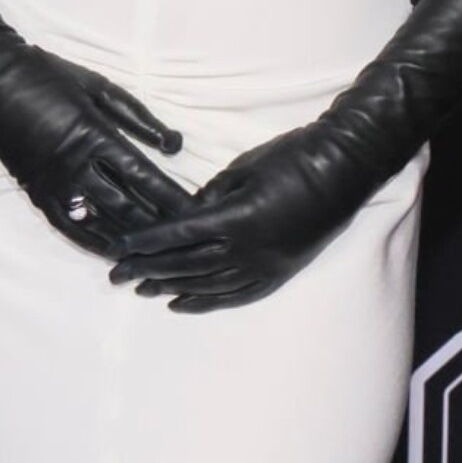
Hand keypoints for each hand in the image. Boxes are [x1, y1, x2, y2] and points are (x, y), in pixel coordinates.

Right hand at [0, 34, 196, 254]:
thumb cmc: (49, 76)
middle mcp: (77, 166)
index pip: (144, 176)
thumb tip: (175, 144)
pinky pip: (69, 227)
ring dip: (130, 238)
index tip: (196, 211)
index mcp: (96, 135)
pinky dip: (93, 241)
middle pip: (127, 206)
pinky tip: (114, 251)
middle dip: (159, 224)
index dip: (172, 197)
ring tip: (158, 252)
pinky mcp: (37, 193)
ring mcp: (55, 184)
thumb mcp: (99, 87)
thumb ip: (138, 118)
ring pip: (101, 221)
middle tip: (186, 240)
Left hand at [104, 115, 382, 310]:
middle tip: (116, 276)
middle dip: (147, 271)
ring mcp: (264, 266)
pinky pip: (235, 296)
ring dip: (171, 288)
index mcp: (234, 219)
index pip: (176, 236)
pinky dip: (206, 302)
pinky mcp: (278, 274)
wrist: (345, 172)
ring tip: (143, 290)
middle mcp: (246, 250)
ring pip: (207, 285)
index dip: (144, 244)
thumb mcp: (244, 167)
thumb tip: (187, 214)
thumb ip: (211, 195)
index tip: (117, 250)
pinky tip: (181, 304)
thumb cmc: (293, 158)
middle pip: (185, 265)